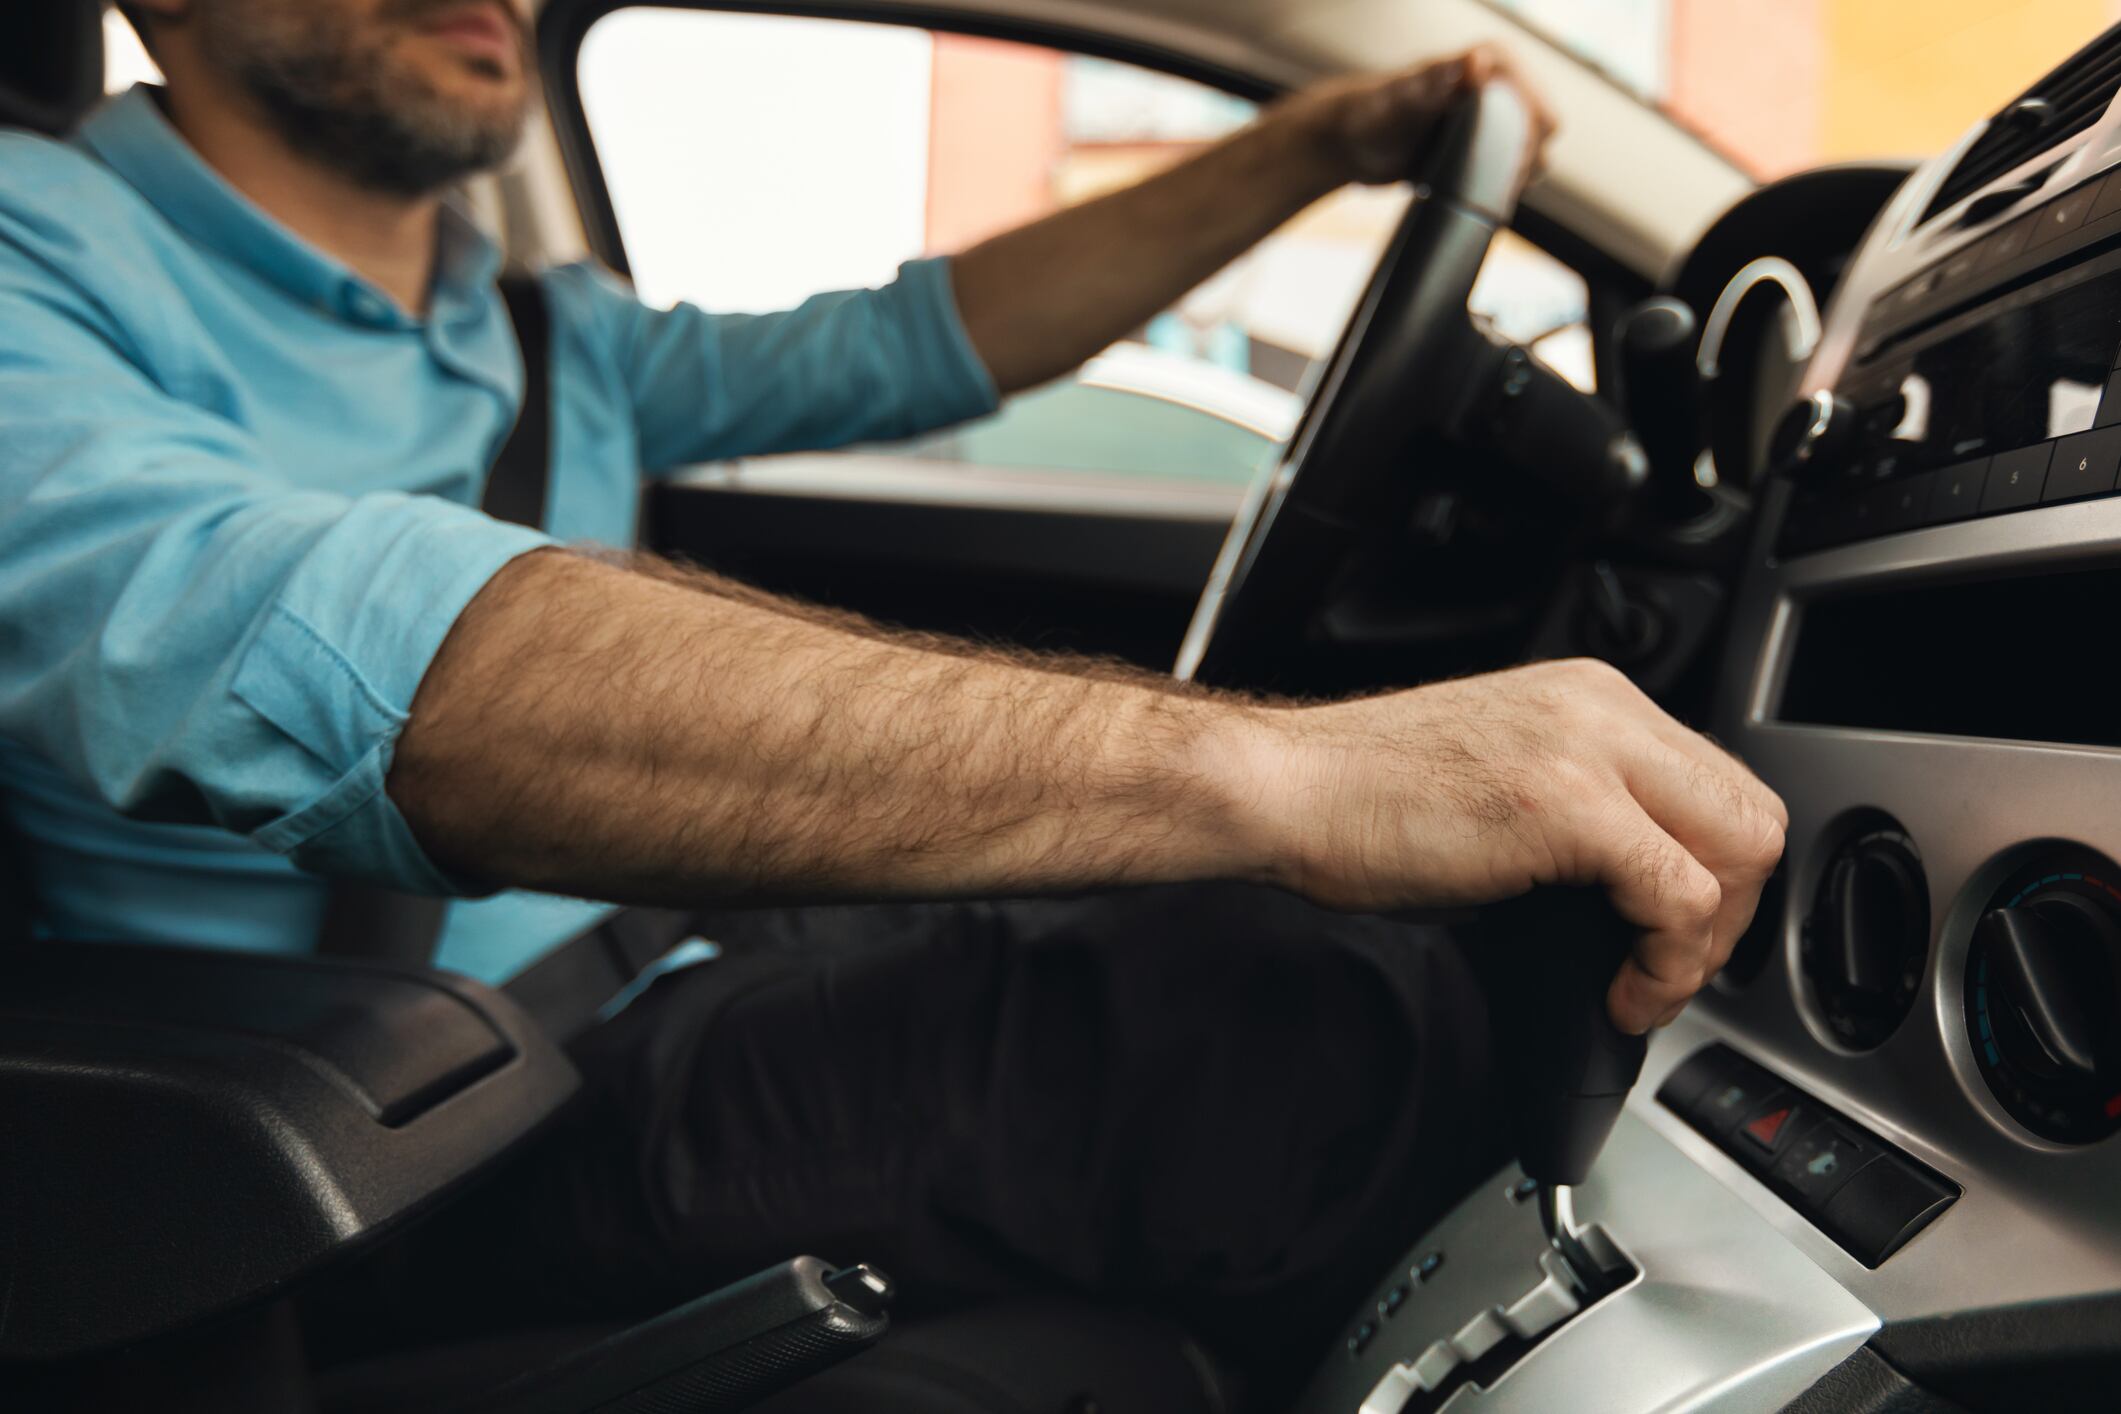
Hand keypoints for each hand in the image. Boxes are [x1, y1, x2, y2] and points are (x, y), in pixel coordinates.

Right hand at [1241, 659, 1785, 1033]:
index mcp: (1590, 699)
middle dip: (1732, 915)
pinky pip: (1681, 895)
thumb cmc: (1360, 797)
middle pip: (1752, 815)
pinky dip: (1666, 964)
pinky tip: (1621, 992)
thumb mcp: (1498, 780)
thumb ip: (1578, 808)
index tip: (1670, 935)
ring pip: (1741, 851)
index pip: (1718, 786)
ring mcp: (1590, 749)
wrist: (1285, 787)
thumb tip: (1630, 890)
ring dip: (1706, 944)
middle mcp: (1603, 709)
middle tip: (1665, 968)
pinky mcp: (1569, 804)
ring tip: (1643, 983)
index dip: (1716, 878)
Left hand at [1285, 46, 1556, 191]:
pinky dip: (1502, 185)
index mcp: (1490, 62)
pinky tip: (1476, 193)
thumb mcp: (1402, 98)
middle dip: (1524, 161)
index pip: (1538, 104)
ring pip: (1532, 153)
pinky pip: (1511, 169)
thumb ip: (1436, 80)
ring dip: (1515, 176)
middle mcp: (1498, 86)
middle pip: (1543, 131)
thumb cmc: (1369, 114)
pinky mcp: (1482, 147)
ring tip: (1474, 187)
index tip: (1501, 166)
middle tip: (1480, 180)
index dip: (1530, 140)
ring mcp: (1493, 118)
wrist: (1348, 144)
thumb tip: (1476, 61)